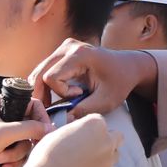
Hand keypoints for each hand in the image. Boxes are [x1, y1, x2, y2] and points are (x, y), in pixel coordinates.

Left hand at [0, 94, 49, 166]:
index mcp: (3, 104)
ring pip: (26, 144)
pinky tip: (1, 166)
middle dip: (23, 143)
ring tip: (0, 159)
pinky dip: (13, 162)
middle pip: (31, 128)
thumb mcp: (3, 133)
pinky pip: (19, 155)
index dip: (41, 119)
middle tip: (19, 149)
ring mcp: (5, 134)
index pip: (32, 106)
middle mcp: (5, 117)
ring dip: (15, 155)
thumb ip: (28, 129)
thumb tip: (50, 129)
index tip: (46, 133)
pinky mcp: (3, 149)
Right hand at [8, 114, 121, 166]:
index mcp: (96, 124)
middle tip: (89, 145)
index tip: (79, 134)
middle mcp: (107, 140)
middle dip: (106, 139)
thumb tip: (78, 133)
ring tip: (87, 159)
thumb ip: (76, 130)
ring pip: (114, 154)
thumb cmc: (48, 152)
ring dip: (105, 154)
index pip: (99, 121)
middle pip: (116, 137)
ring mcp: (108, 160)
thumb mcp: (60, 131)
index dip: (88, 127)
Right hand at [28, 39, 157, 119]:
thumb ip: (84, 111)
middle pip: (39, 73)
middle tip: (54, 109)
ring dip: (44, 90)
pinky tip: (58, 94)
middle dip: (43, 94)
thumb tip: (62, 120)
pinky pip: (44, 70)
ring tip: (61, 101)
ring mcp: (63, 47)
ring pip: (38, 72)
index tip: (79, 95)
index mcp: (80, 54)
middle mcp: (68, 46)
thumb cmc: (119, 82)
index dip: (61, 93)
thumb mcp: (106, 100)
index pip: (51, 77)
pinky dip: (46, 85)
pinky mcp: (61, 52)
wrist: (128, 66)